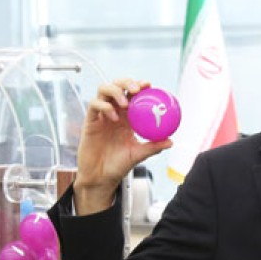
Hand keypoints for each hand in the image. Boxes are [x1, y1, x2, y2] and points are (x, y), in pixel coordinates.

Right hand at [74, 78, 173, 214]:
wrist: (101, 178)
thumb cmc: (118, 166)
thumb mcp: (138, 155)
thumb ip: (153, 147)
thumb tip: (170, 141)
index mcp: (127, 118)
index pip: (133, 94)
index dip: (140, 85)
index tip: (149, 85)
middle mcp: (114, 112)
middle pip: (117, 85)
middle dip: (127, 82)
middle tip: (137, 89)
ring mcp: (101, 115)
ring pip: (104, 90)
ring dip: (115, 91)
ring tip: (125, 103)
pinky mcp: (90, 121)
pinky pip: (94, 105)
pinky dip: (105, 106)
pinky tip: (114, 117)